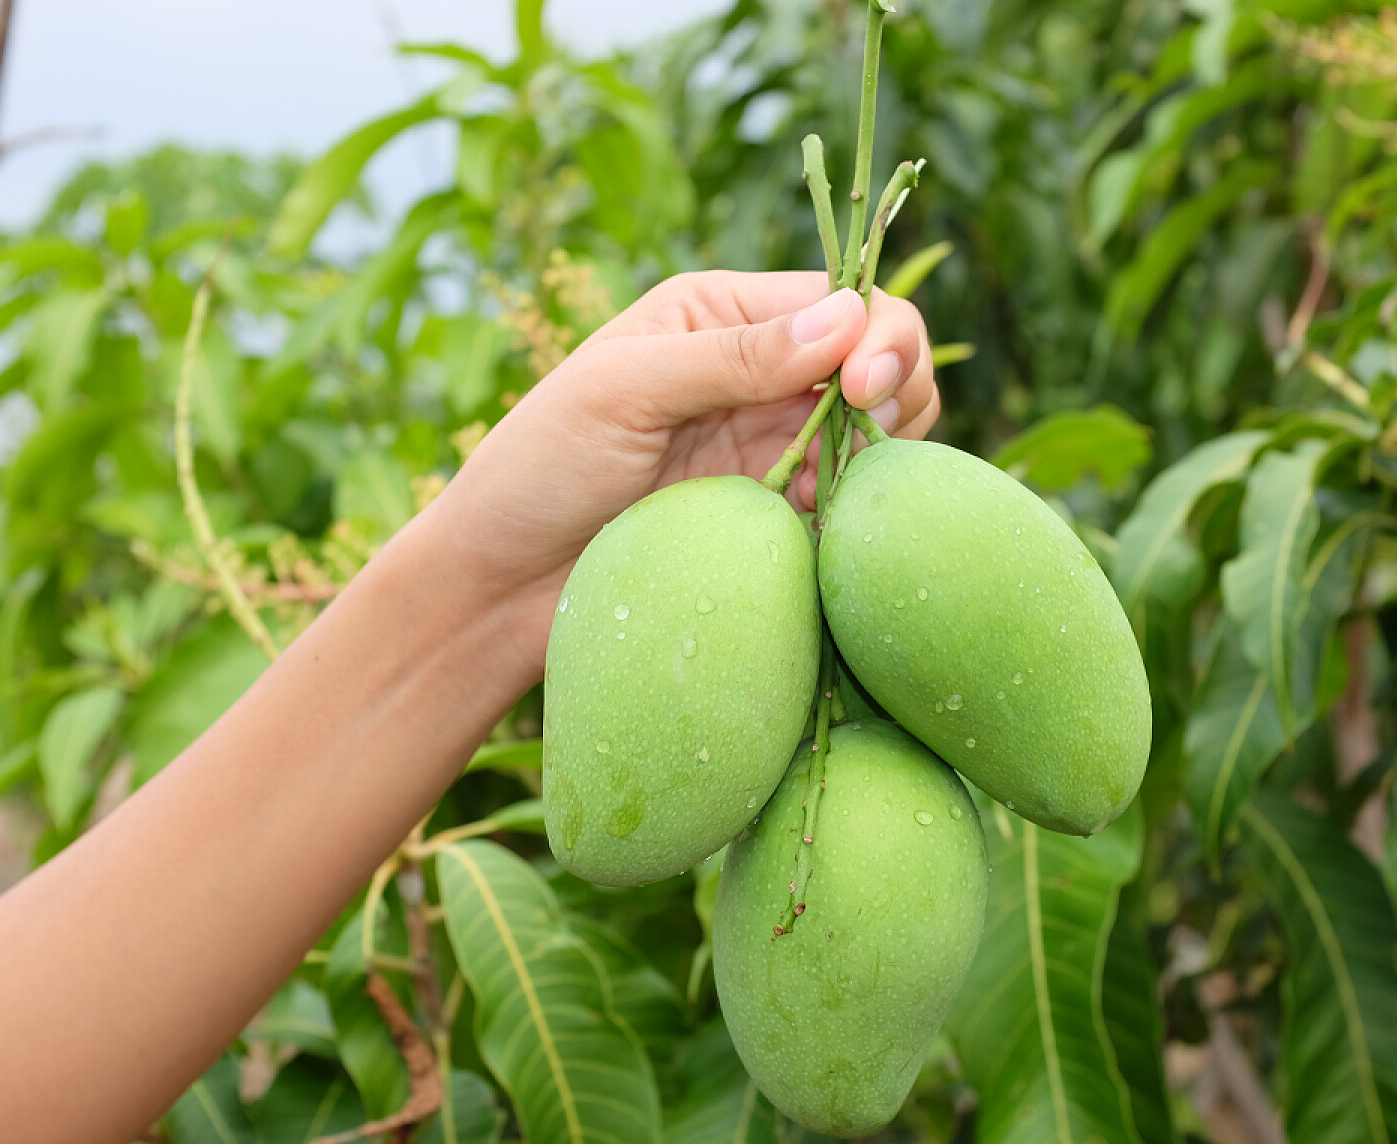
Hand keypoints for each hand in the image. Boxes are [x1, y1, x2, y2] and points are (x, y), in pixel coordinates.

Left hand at [432, 269, 937, 622]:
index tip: (861, 391)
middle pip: (884, 361)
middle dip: (895, 393)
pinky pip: (849, 505)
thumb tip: (849, 319)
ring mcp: (773, 446)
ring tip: (821, 494)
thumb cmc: (538, 470)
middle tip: (858, 447)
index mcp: (722, 313)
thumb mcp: (622, 391)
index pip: (845, 301)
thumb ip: (733, 356)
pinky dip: (854, 515)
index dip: (878, 337)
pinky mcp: (776, 518)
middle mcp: (760, 372)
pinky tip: (810, 530)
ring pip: (882, 436)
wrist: (501, 589)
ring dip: (879, 460)